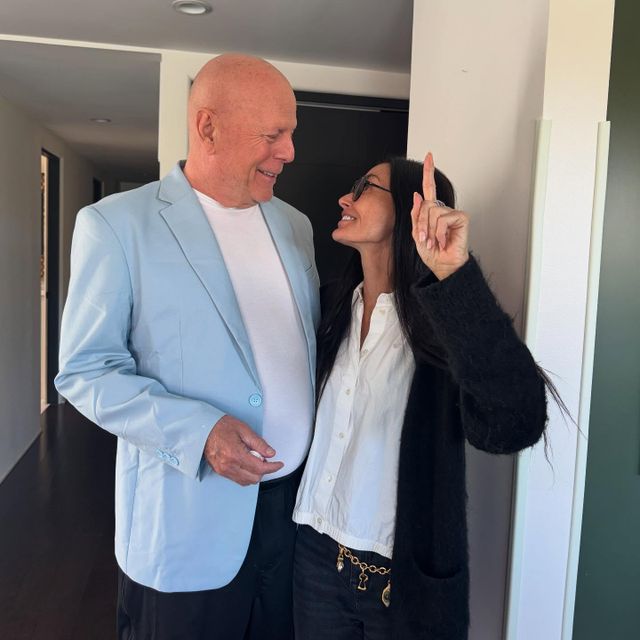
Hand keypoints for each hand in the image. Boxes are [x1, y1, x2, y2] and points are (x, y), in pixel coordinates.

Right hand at [204, 415, 283, 485]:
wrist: (203, 428)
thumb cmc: (220, 426)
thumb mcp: (243, 429)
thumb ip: (258, 443)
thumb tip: (270, 453)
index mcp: (235, 454)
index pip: (260, 468)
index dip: (273, 467)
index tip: (278, 464)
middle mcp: (228, 465)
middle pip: (254, 478)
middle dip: (263, 470)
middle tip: (264, 458)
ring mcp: (223, 470)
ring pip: (246, 482)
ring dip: (255, 473)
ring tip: (253, 459)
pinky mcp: (220, 472)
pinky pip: (237, 480)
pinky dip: (246, 475)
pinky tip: (246, 463)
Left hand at [411, 152, 469, 279]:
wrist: (443, 265)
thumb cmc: (433, 253)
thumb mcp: (418, 234)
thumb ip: (417, 215)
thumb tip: (417, 194)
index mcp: (432, 211)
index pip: (429, 188)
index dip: (429, 172)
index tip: (429, 156)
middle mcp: (443, 210)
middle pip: (425, 205)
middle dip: (421, 224)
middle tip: (425, 240)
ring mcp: (453, 213)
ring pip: (432, 212)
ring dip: (430, 230)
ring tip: (435, 242)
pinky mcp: (461, 218)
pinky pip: (443, 219)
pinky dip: (439, 233)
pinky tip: (444, 241)